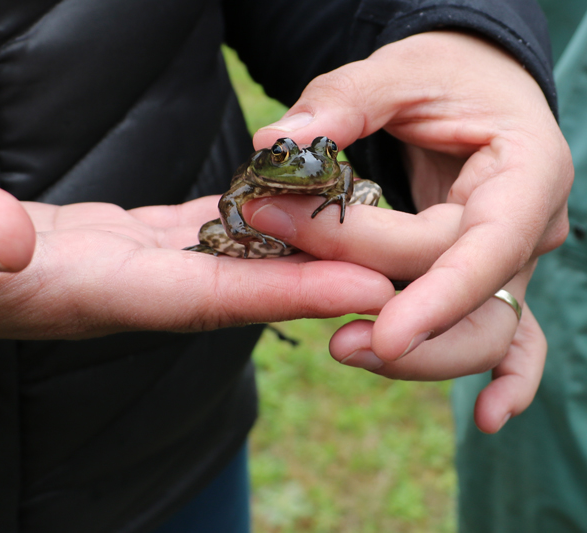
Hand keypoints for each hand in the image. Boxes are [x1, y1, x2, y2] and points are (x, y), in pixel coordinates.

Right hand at [0, 181, 394, 339]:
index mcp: (77, 294)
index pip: (195, 300)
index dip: (278, 291)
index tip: (364, 285)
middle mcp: (116, 289)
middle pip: (233, 285)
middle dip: (317, 276)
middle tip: (409, 262)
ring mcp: (121, 267)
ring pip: (223, 257)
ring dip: (292, 245)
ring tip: (367, 223)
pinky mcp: (116, 242)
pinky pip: (195, 231)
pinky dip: (244, 218)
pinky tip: (285, 199)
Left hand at [249, 31, 568, 429]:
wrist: (470, 86)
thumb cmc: (440, 74)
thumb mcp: (395, 71)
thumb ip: (341, 103)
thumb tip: (273, 146)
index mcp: (525, 171)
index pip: (486, 247)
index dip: (437, 294)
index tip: (381, 331)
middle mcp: (529, 226)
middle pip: (470, 298)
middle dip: (392, 312)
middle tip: (321, 324)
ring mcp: (512, 262)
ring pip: (482, 333)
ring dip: (419, 356)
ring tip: (342, 350)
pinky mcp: (486, 280)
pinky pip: (508, 340)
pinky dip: (504, 381)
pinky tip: (486, 419)